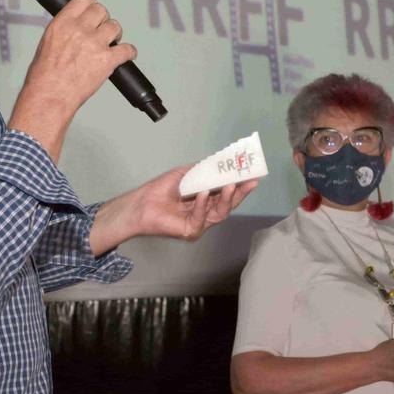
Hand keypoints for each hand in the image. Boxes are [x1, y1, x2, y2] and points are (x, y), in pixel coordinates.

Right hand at [8, 0, 136, 159]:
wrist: (49, 96)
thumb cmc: (44, 76)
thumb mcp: (47, 43)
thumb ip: (64, 30)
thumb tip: (75, 27)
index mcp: (62, 23)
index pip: (84, 0)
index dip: (92, 5)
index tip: (94, 12)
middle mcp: (79, 30)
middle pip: (102, 11)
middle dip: (104, 20)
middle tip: (102, 30)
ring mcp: (94, 44)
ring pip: (115, 27)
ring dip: (115, 35)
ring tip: (111, 44)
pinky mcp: (107, 60)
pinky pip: (127, 49)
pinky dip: (129, 53)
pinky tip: (126, 55)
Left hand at [88, 166, 258, 255]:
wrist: (141, 203)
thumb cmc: (161, 190)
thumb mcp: (186, 174)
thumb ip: (203, 170)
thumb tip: (221, 163)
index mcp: (205, 200)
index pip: (226, 194)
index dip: (239, 185)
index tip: (251, 176)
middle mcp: (205, 213)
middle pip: (227, 204)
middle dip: (240, 193)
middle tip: (249, 181)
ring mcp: (200, 223)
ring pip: (219, 213)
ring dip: (226, 198)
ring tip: (230, 185)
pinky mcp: (191, 231)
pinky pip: (201, 218)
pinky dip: (201, 205)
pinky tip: (202, 194)